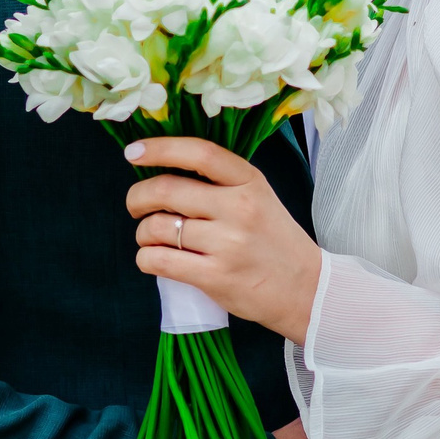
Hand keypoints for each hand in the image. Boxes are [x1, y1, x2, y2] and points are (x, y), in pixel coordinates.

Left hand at [125, 137, 324, 343]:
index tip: (133, 153)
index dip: (160, 149)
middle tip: (135, 206)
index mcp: (250, 182)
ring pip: (158, 227)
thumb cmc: (274, 241)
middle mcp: (239, 208)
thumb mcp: (259, 197)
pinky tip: (153, 258)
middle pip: (167, 190)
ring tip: (152, 238)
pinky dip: (146, 258)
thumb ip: (221, 182)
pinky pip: (159, 260)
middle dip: (138, 197)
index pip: (200, 154)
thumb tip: (165, 170)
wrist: (306, 289)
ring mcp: (227, 244)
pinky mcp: (215, 277)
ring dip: (143, 232)